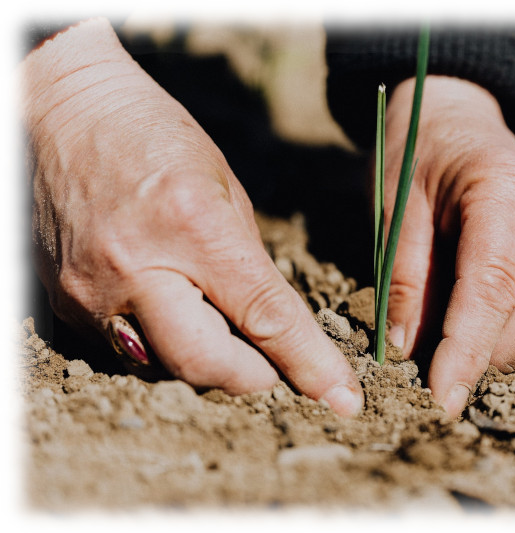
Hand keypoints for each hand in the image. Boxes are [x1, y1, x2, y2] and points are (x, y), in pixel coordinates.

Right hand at [22, 18, 362, 415]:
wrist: (58, 114)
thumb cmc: (153, 137)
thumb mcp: (224, 188)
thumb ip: (249, 263)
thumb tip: (273, 325)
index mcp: (192, 226)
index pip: (264, 317)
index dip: (309, 364)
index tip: (342, 399)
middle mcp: (136, 267)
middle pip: (206, 365)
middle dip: (253, 377)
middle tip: (273, 366)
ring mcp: (91, 291)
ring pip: (164, 368)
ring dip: (206, 363)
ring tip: (219, 328)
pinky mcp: (63, 303)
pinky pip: (124, 352)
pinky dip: (161, 346)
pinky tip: (171, 311)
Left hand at [383, 76, 514, 417]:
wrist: (453, 119)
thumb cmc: (417, 155)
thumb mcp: (395, 209)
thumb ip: (404, 279)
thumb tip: (408, 352)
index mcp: (507, 190)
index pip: (495, 286)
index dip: (469, 350)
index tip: (442, 398)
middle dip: (505, 353)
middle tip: (449, 360)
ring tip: (466, 337)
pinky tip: (489, 321)